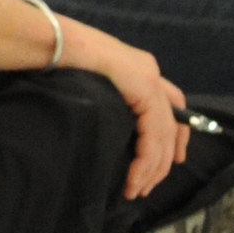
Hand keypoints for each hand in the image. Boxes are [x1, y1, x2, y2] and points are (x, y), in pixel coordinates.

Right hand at [41, 10, 186, 200]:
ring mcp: (150, 79)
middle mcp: (151, 73)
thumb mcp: (93, 83)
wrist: (58, 43)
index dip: (176, 137)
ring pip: (164, 134)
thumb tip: (111, 129)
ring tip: (136, 189)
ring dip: (152, 167)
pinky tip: (136, 177)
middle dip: (163, 160)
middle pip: (172, 124)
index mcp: (141, 70)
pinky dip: (147, 160)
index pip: (172, 106)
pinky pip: (154, 134)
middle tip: (147, 186)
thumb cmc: (62, 61)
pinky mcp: (145, 89)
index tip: (172, 162)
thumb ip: (111, 99)